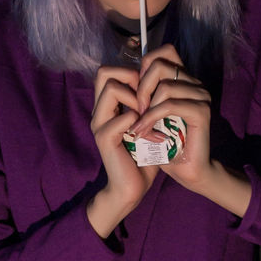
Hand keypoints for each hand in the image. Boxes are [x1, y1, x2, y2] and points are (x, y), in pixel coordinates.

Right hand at [86, 64, 158, 237]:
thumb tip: (162, 80)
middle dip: (132, 79)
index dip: (130, 72)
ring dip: (135, 98)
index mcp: (106, 107)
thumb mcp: (147, 124)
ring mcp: (99, 125)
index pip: (108, 71)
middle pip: (104, 73)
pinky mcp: (105, 139)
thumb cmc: (143, 157)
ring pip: (111, 89)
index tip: (149, 90)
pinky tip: (152, 135)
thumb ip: (147, 104)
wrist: (132, 188)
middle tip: (148, 99)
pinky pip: (122, 116)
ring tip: (148, 115)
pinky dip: (140, 121)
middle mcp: (98, 112)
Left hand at [129, 45, 251, 217]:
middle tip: (135, 110)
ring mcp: (201, 96)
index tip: (134, 93)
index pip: (164, 51)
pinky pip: (170, 105)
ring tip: (138, 126)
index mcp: (183, 79)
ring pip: (165, 86)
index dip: (143, 66)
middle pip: (160, 64)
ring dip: (145, 108)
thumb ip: (145, 93)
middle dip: (141, 87)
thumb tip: (128, 74)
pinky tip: (143, 131)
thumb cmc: (165, 144)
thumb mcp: (150, 114)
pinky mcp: (202, 111)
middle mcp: (195, 83)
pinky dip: (151, 118)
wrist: (186, 171)